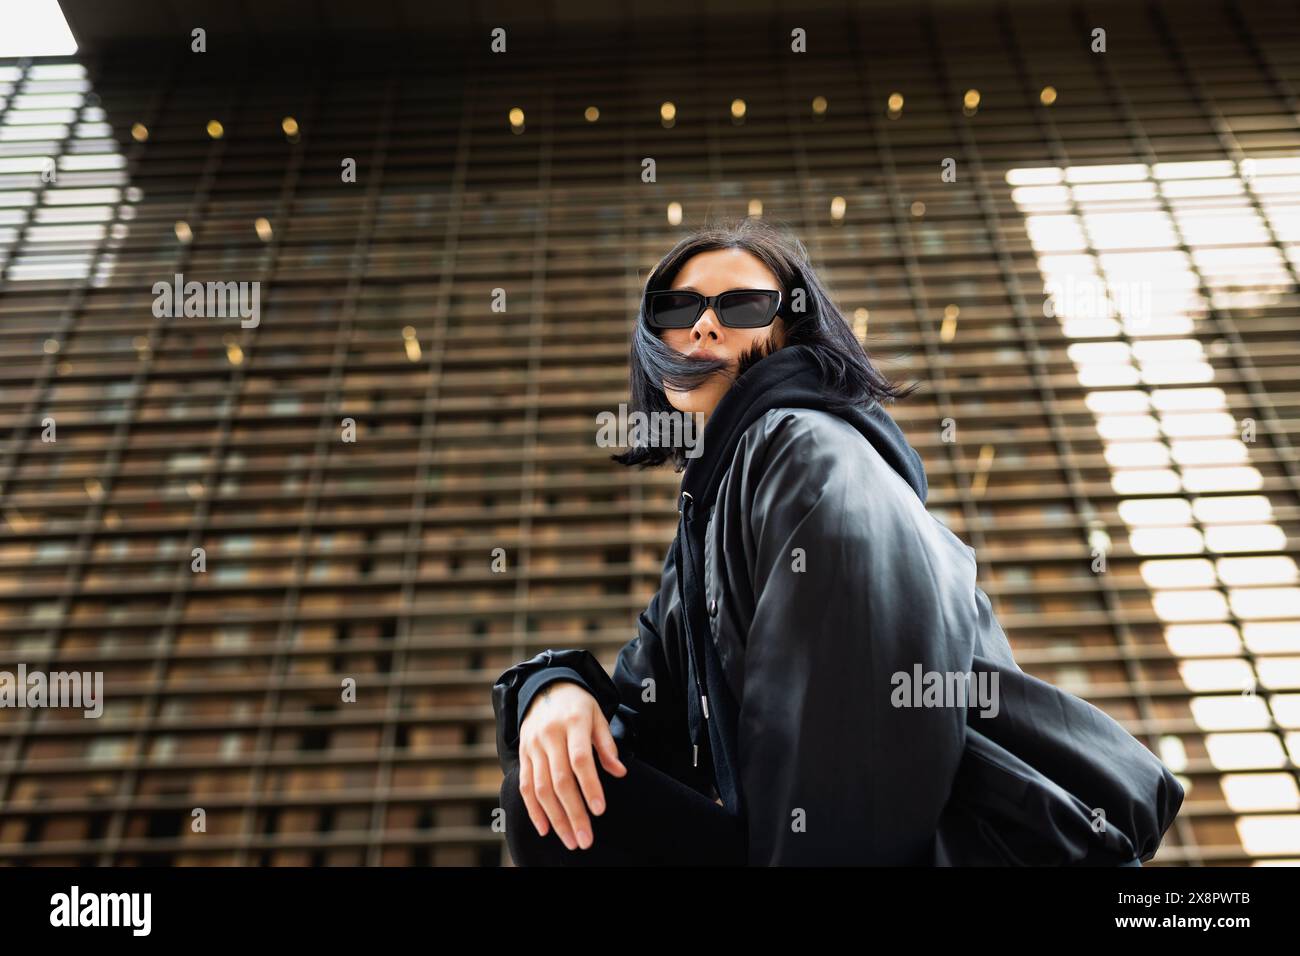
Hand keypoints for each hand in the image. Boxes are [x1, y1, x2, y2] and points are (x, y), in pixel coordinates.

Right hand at [516, 680, 626, 849]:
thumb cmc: (578, 706)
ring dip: (555, 818)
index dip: (589, 786)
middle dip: (573, 813)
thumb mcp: (598, 716)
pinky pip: (525, 786)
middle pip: (560, 779)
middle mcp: (549, 735)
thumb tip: (620, 772)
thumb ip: (607, 745)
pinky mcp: (523, 754)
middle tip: (585, 839)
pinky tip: (545, 830)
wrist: (545, 687)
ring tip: (570, 840)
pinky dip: (533, 810)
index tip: (600, 810)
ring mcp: (533, 746)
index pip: (580, 759)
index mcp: (573, 722)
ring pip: (541, 788)